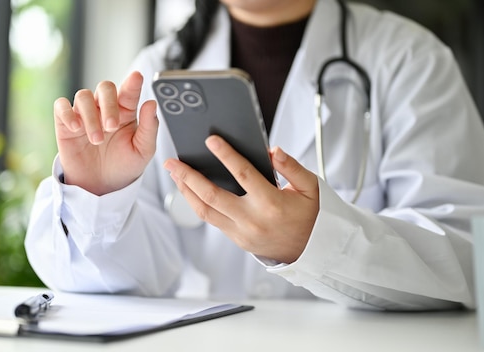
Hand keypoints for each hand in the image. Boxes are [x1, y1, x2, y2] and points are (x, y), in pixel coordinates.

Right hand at [53, 71, 158, 194]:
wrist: (103, 186)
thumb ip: (149, 127)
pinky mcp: (66, 124)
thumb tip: (151, 103)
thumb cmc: (124, 165)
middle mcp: (105, 108)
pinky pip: (61, 107)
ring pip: (83, 96)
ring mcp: (85, 114)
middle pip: (104, 88)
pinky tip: (77, 128)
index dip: (133, 83)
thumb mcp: (143, 150)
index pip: (129, 91)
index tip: (137, 77)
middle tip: (111, 126)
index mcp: (126, 111)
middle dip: (109, 104)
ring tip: (97, 140)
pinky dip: (67, 113)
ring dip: (90, 116)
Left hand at [163, 135, 319, 262]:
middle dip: (189, 177)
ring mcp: (241, 232)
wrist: (310, 250)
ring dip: (186, 191)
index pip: (244, 175)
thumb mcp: (310, 187)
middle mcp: (252, 220)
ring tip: (175, 174)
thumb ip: (292, 167)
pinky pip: (211, 220)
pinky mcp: (236, 239)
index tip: (211, 141)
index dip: (226, 156)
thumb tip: (273, 151)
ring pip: (205, 211)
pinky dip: (197, 204)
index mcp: (272, 204)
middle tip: (173, 162)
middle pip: (212, 196)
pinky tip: (189, 190)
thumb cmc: (310, 215)